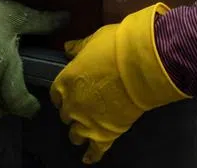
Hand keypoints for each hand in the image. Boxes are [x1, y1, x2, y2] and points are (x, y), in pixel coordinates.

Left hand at [50, 4, 186, 162]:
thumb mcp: (93, 41)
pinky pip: (94, 151)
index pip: (57, 94)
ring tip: (86, 130)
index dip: (64, 94)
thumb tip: (66, 49)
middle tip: (84, 107)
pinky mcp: (104, 136)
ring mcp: (86, 123)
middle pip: (66, 114)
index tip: (70, 93)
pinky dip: (91, 156)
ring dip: (79, 131)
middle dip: (73, 111)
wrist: (139, 66)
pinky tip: (88, 159)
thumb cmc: (115, 47)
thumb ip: (78, 49)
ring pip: (75, 134)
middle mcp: (71, 106)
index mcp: (65, 82)